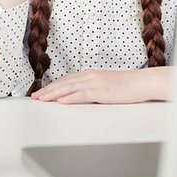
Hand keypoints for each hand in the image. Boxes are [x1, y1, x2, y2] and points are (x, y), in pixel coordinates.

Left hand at [30, 68, 173, 103]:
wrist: (141, 82)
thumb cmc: (126, 86)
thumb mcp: (105, 86)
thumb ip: (92, 89)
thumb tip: (81, 96)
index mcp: (90, 75)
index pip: (66, 80)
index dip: (52, 86)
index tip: (41, 92)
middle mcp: (89, 76)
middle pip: (63, 83)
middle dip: (47, 90)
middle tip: (35, 97)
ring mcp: (94, 83)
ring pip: (68, 88)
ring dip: (53, 94)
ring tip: (41, 99)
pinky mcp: (100, 91)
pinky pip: (82, 94)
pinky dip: (70, 97)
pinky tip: (61, 101)